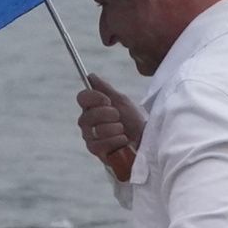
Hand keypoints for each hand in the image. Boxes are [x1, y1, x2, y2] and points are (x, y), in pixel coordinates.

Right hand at [72, 74, 142, 190]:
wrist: (144, 140)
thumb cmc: (133, 121)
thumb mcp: (122, 101)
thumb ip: (105, 89)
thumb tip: (91, 76)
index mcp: (92, 108)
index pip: (82, 97)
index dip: (94, 97)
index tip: (108, 100)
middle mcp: (87, 123)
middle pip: (90, 114)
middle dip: (110, 115)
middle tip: (119, 118)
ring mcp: (90, 137)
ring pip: (98, 129)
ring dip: (117, 129)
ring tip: (123, 131)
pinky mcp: (96, 151)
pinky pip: (101, 144)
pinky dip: (117, 140)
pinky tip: (123, 141)